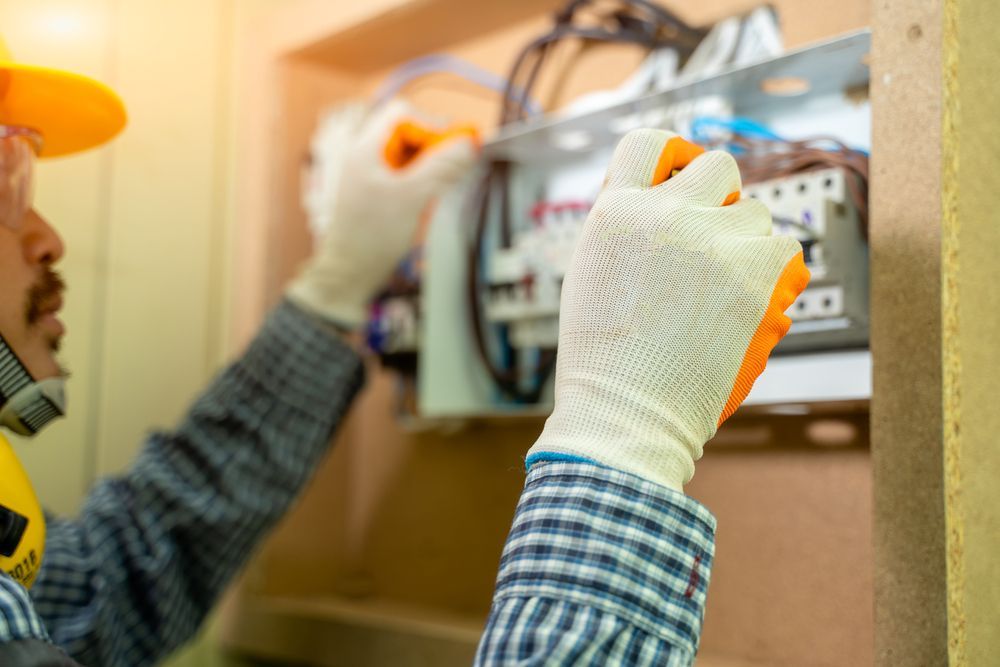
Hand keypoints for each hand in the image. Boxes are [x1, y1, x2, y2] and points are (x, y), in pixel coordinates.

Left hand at [288, 100, 478, 327]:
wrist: (350, 273)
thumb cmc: (373, 236)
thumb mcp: (412, 197)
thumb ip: (441, 166)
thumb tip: (469, 142)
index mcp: (366, 148)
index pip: (403, 115)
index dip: (432, 126)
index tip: (455, 147)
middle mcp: (366, 156)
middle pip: (408, 132)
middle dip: (434, 146)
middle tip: (455, 166)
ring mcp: (372, 174)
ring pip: (410, 154)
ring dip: (431, 164)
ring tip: (442, 185)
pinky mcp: (379, 192)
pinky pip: (406, 174)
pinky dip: (423, 180)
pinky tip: (429, 198)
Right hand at [527, 129, 808, 490]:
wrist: (627, 412)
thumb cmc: (604, 363)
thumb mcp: (591, 275)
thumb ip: (626, 230)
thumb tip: (665, 202)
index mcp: (614, 211)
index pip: (649, 143)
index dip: (673, 152)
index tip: (685, 167)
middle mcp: (666, 212)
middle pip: (717, 165)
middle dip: (721, 195)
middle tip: (715, 233)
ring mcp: (714, 238)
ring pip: (756, 213)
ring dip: (746, 243)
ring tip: (721, 292)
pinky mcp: (757, 271)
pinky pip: (786, 249)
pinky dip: (775, 274)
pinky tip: (749, 302)